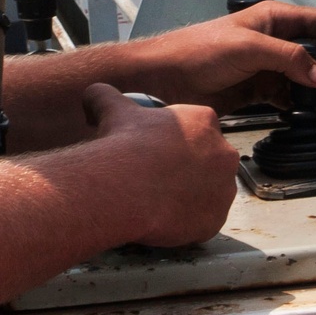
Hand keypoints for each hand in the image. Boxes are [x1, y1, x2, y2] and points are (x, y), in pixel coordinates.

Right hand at [82, 83, 239, 246]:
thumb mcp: (110, 108)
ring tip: (160, 198)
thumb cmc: (122, 145)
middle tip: (159, 175)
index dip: (176, 138)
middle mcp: (223, 153)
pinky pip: (204, 220)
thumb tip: (92, 94)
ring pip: (210, 191)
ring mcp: (223, 189)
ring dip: (191, 193)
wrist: (123, 188)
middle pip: (210, 159)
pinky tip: (164, 216)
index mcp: (204, 121)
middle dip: (189, 166)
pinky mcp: (216, 220)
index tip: (158, 148)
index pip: (198, 127)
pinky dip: (188, 220)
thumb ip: (104, 95)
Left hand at [131, 3, 315, 131]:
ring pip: (314, 81)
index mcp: (278, 19)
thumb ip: (286, 58)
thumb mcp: (246, 47)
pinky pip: (296, 100)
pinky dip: (311, 112)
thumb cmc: (197, 50)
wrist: (166, 77)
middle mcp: (280, 41)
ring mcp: (273, 67)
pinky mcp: (264, 91)